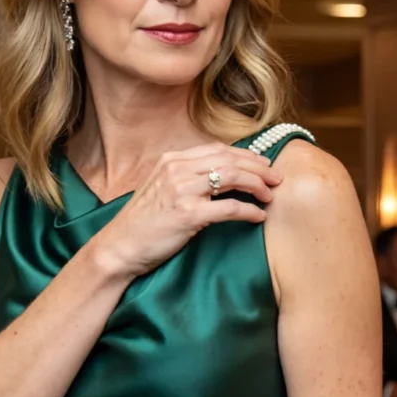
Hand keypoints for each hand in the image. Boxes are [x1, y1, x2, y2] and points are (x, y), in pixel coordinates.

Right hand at [94, 144, 281, 278]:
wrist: (118, 248)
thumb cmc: (141, 224)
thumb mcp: (160, 189)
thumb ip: (185, 178)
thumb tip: (218, 177)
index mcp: (171, 160)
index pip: (218, 149)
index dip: (246, 155)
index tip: (264, 165)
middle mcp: (177, 169)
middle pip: (231, 159)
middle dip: (259, 168)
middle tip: (277, 179)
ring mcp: (182, 191)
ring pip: (234, 178)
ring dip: (258, 186)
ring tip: (271, 196)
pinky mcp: (188, 214)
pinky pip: (229, 208)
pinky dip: (249, 211)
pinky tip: (258, 217)